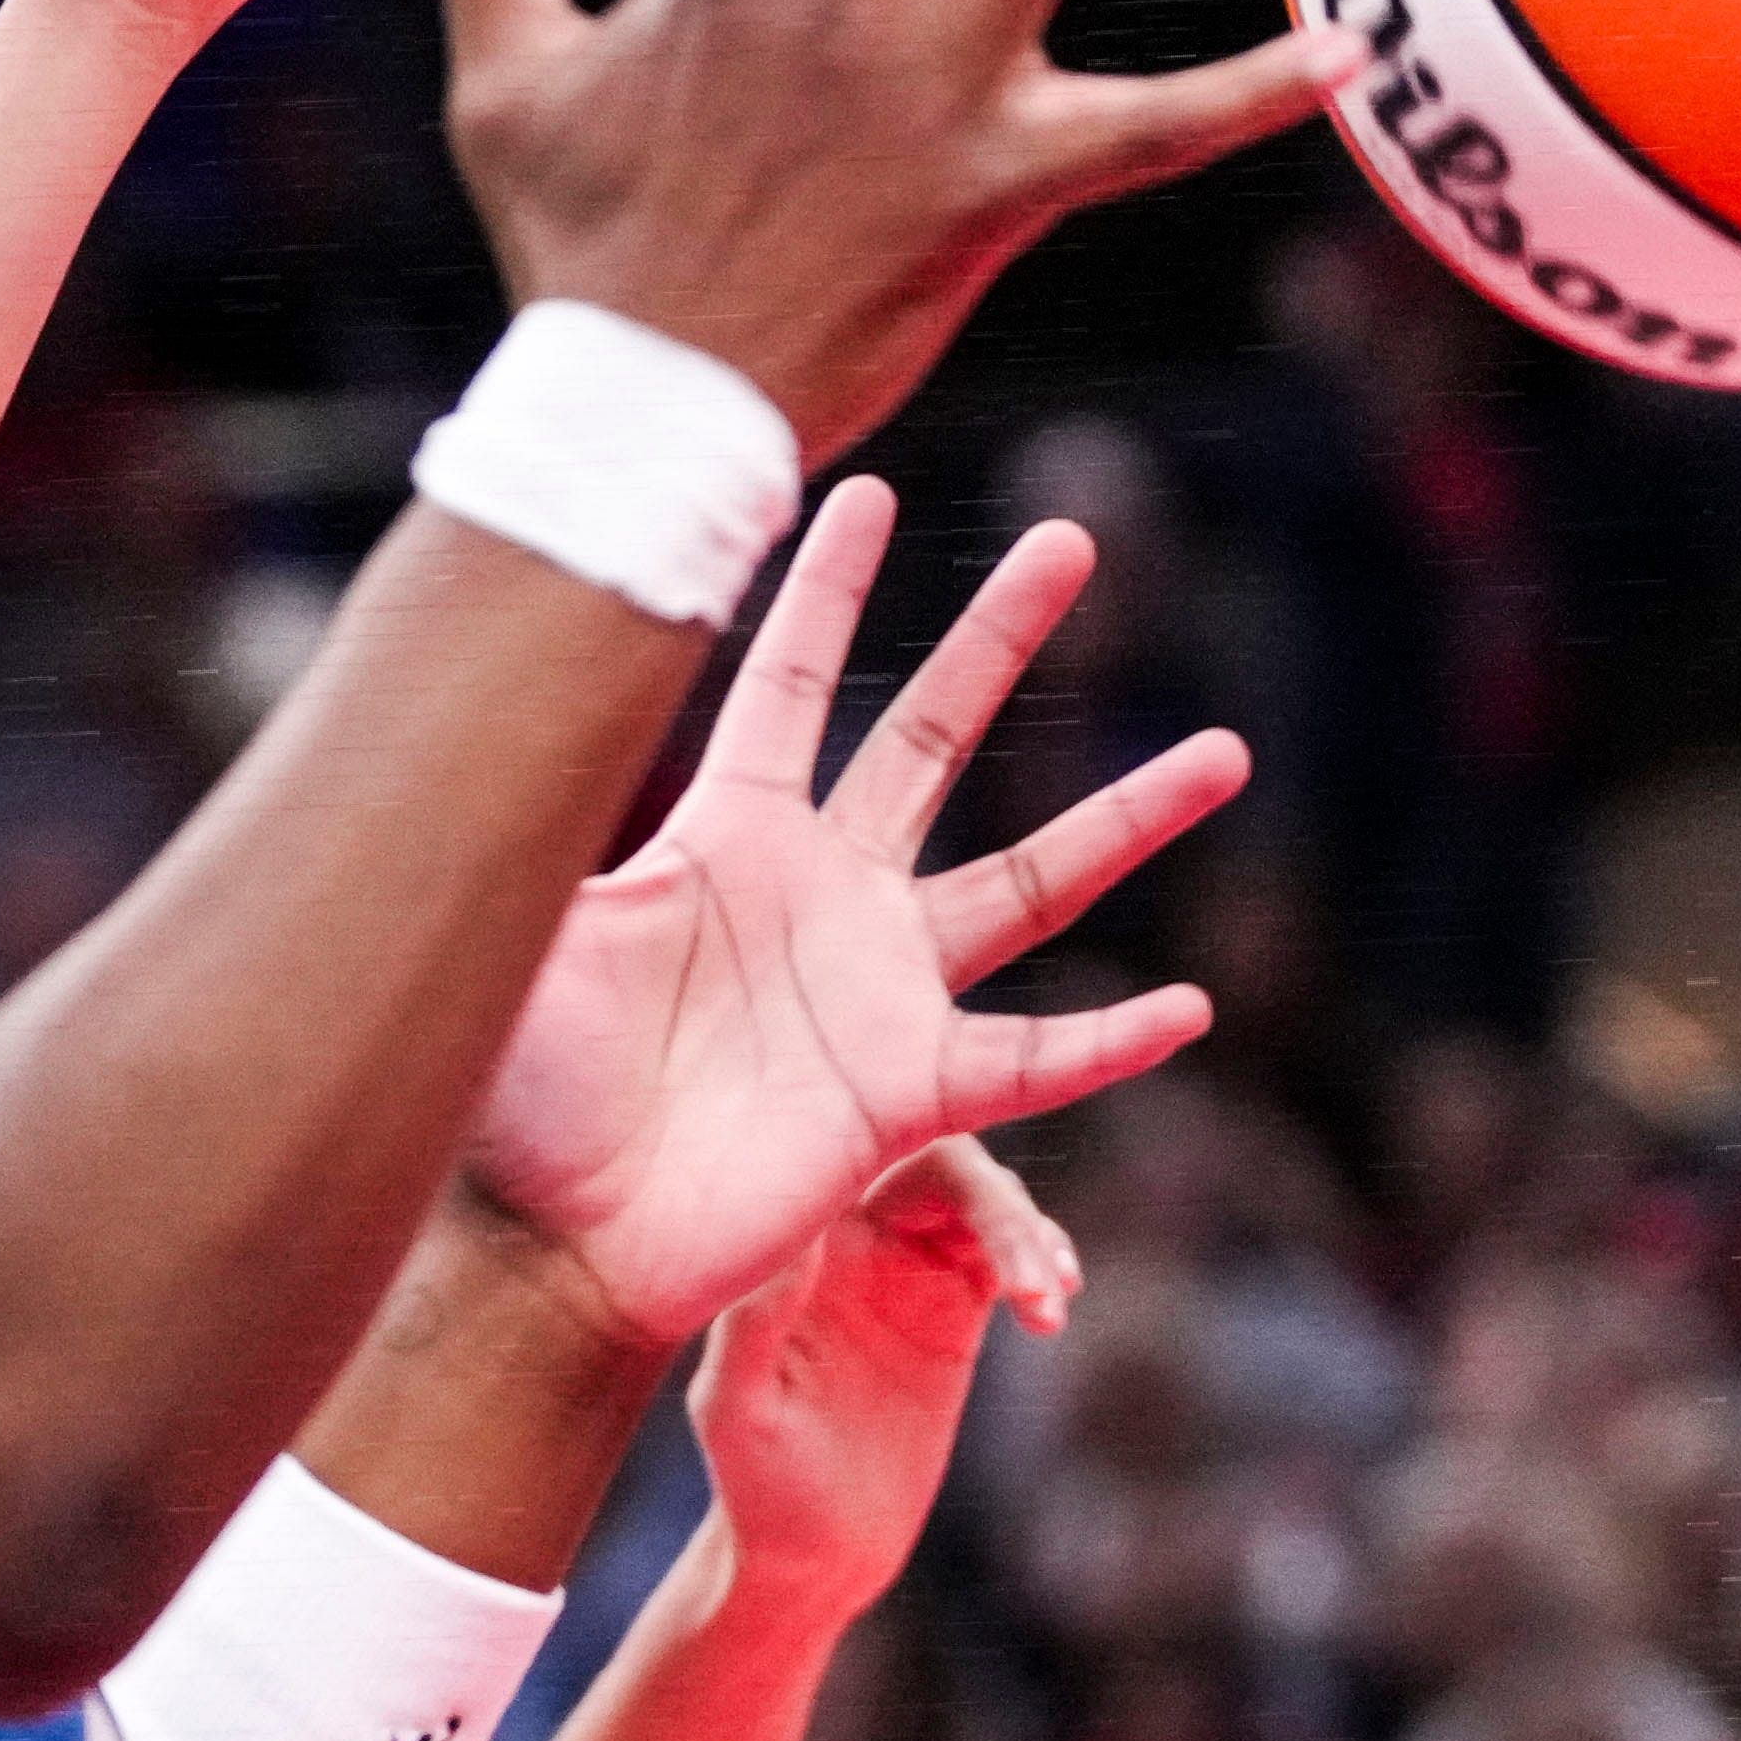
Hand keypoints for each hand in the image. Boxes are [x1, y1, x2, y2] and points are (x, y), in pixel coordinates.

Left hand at [468, 480, 1237, 1346]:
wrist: (552, 1252)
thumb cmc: (513, 1102)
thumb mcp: (515, 944)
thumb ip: (530, 837)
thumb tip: (513, 716)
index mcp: (726, 841)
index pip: (785, 688)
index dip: (824, 593)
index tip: (864, 488)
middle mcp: (823, 895)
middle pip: (930, 738)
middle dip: (999, 637)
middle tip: (1072, 538)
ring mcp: (878, 990)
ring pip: (1030, 885)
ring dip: (1128, 818)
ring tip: (1227, 752)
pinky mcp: (907, 1092)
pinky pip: (1031, 1060)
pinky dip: (1110, 1042)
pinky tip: (1187, 1011)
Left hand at [690, 1140, 1065, 1633]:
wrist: (815, 1553)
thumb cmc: (757, 1488)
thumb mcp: (738, 1411)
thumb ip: (756, 1323)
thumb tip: (800, 1232)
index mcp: (800, 1241)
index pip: (869, 1156)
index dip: (930, 1150)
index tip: (977, 1193)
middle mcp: (855, 1238)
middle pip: (947, 1170)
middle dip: (1002, 1211)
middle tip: (1035, 1277)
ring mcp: (909, 1269)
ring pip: (987, 1207)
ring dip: (1031, 1238)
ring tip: (1051, 1299)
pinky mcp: (952, 1309)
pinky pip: (1009, 1256)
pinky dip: (1042, 1263)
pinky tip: (1052, 1306)